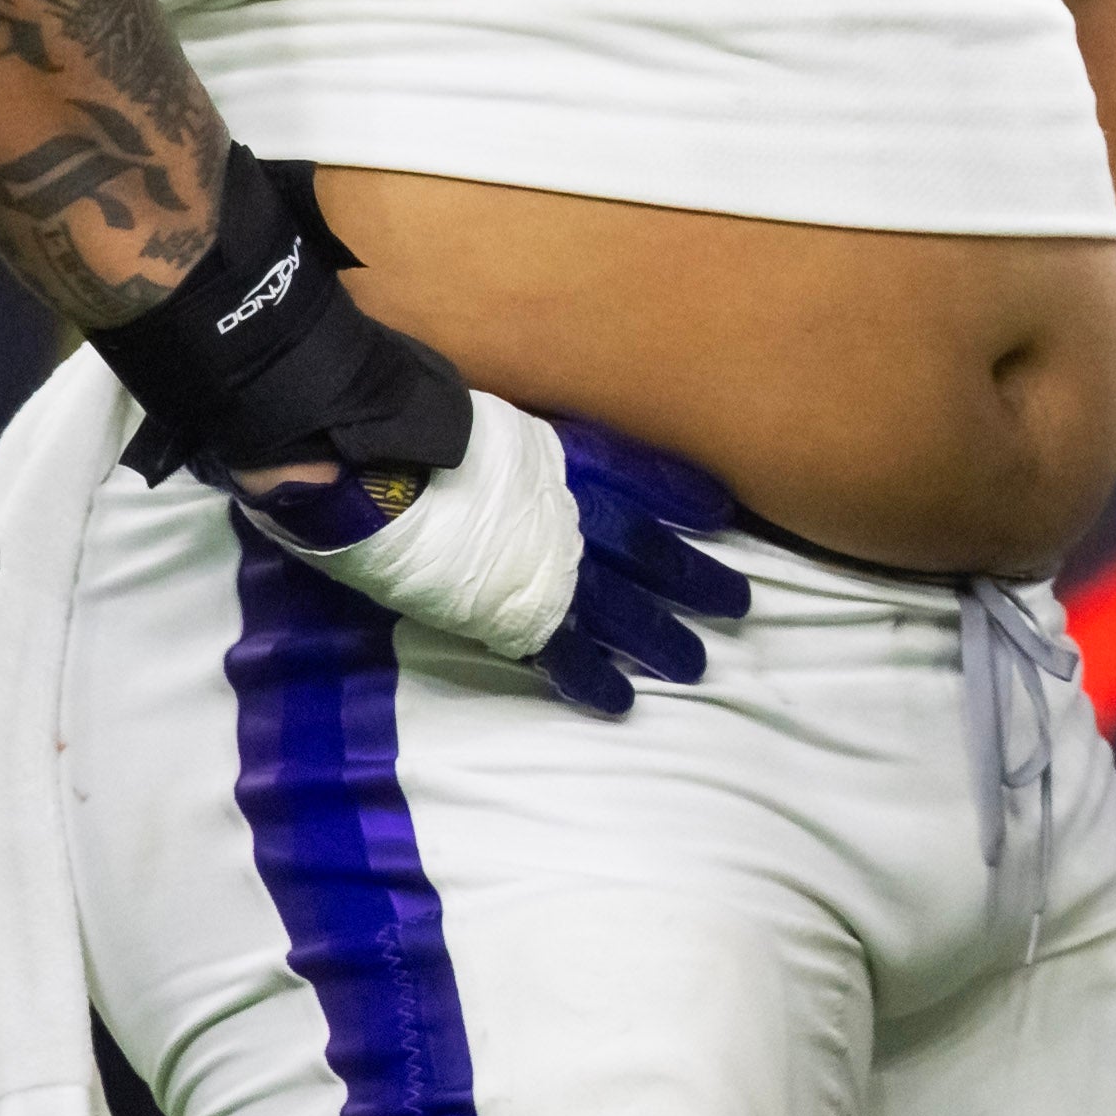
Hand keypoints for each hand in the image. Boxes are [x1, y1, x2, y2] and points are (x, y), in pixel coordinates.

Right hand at [242, 401, 753, 713]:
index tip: (721, 515)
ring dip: (663, 636)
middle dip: (696, 580)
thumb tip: (494, 446)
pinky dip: (594, 678)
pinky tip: (620, 701)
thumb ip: (504, 440)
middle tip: (740, 606)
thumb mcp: (481, 414)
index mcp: (570, 455)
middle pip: (653, 550)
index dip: (684, 498)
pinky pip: (567, 652)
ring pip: (627, 607)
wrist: (375, 463)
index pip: (647, 476)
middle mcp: (577, 509)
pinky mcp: (516, 611)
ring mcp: (552, 563)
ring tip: (696, 664)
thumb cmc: (412, 427)